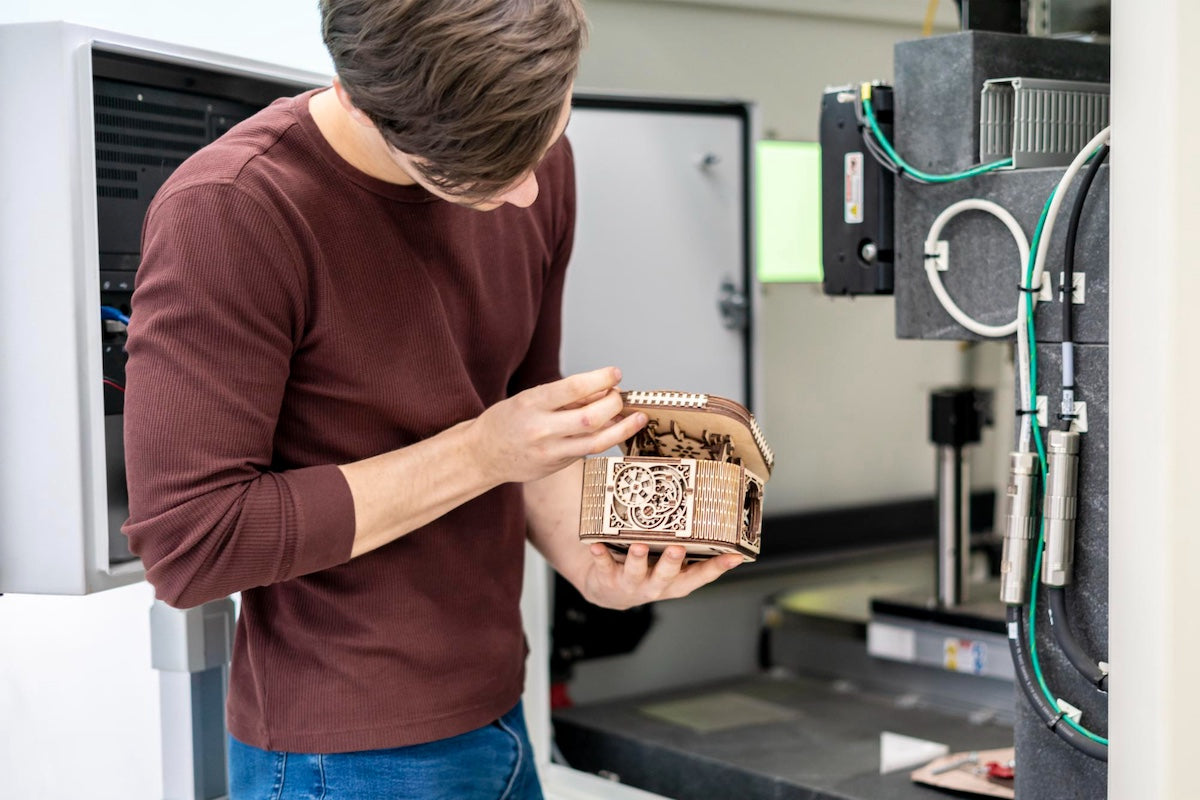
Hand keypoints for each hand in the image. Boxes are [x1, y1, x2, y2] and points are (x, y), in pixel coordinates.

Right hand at [471, 367, 646, 484]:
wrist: (482, 455)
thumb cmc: (508, 420)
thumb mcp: (530, 398)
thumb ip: (566, 396)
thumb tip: (604, 390)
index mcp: (531, 403)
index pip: (572, 388)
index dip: (600, 379)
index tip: (615, 373)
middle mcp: (541, 429)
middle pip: (590, 418)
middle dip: (614, 405)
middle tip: (620, 396)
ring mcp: (549, 452)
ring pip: (596, 442)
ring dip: (622, 428)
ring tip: (638, 418)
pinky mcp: (556, 466)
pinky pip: (587, 451)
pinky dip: (605, 438)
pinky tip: (615, 429)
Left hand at [581, 543, 742, 609]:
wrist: (608, 591)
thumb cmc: (646, 570)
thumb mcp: (669, 566)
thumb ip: (687, 549)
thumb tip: (711, 514)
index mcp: (676, 581)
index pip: (701, 575)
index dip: (718, 568)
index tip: (734, 556)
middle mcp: (656, 586)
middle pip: (667, 576)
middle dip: (671, 563)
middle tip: (677, 549)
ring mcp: (631, 584)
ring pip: (636, 573)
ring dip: (638, 560)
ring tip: (639, 547)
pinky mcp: (607, 579)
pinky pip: (604, 566)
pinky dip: (600, 556)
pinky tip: (597, 546)